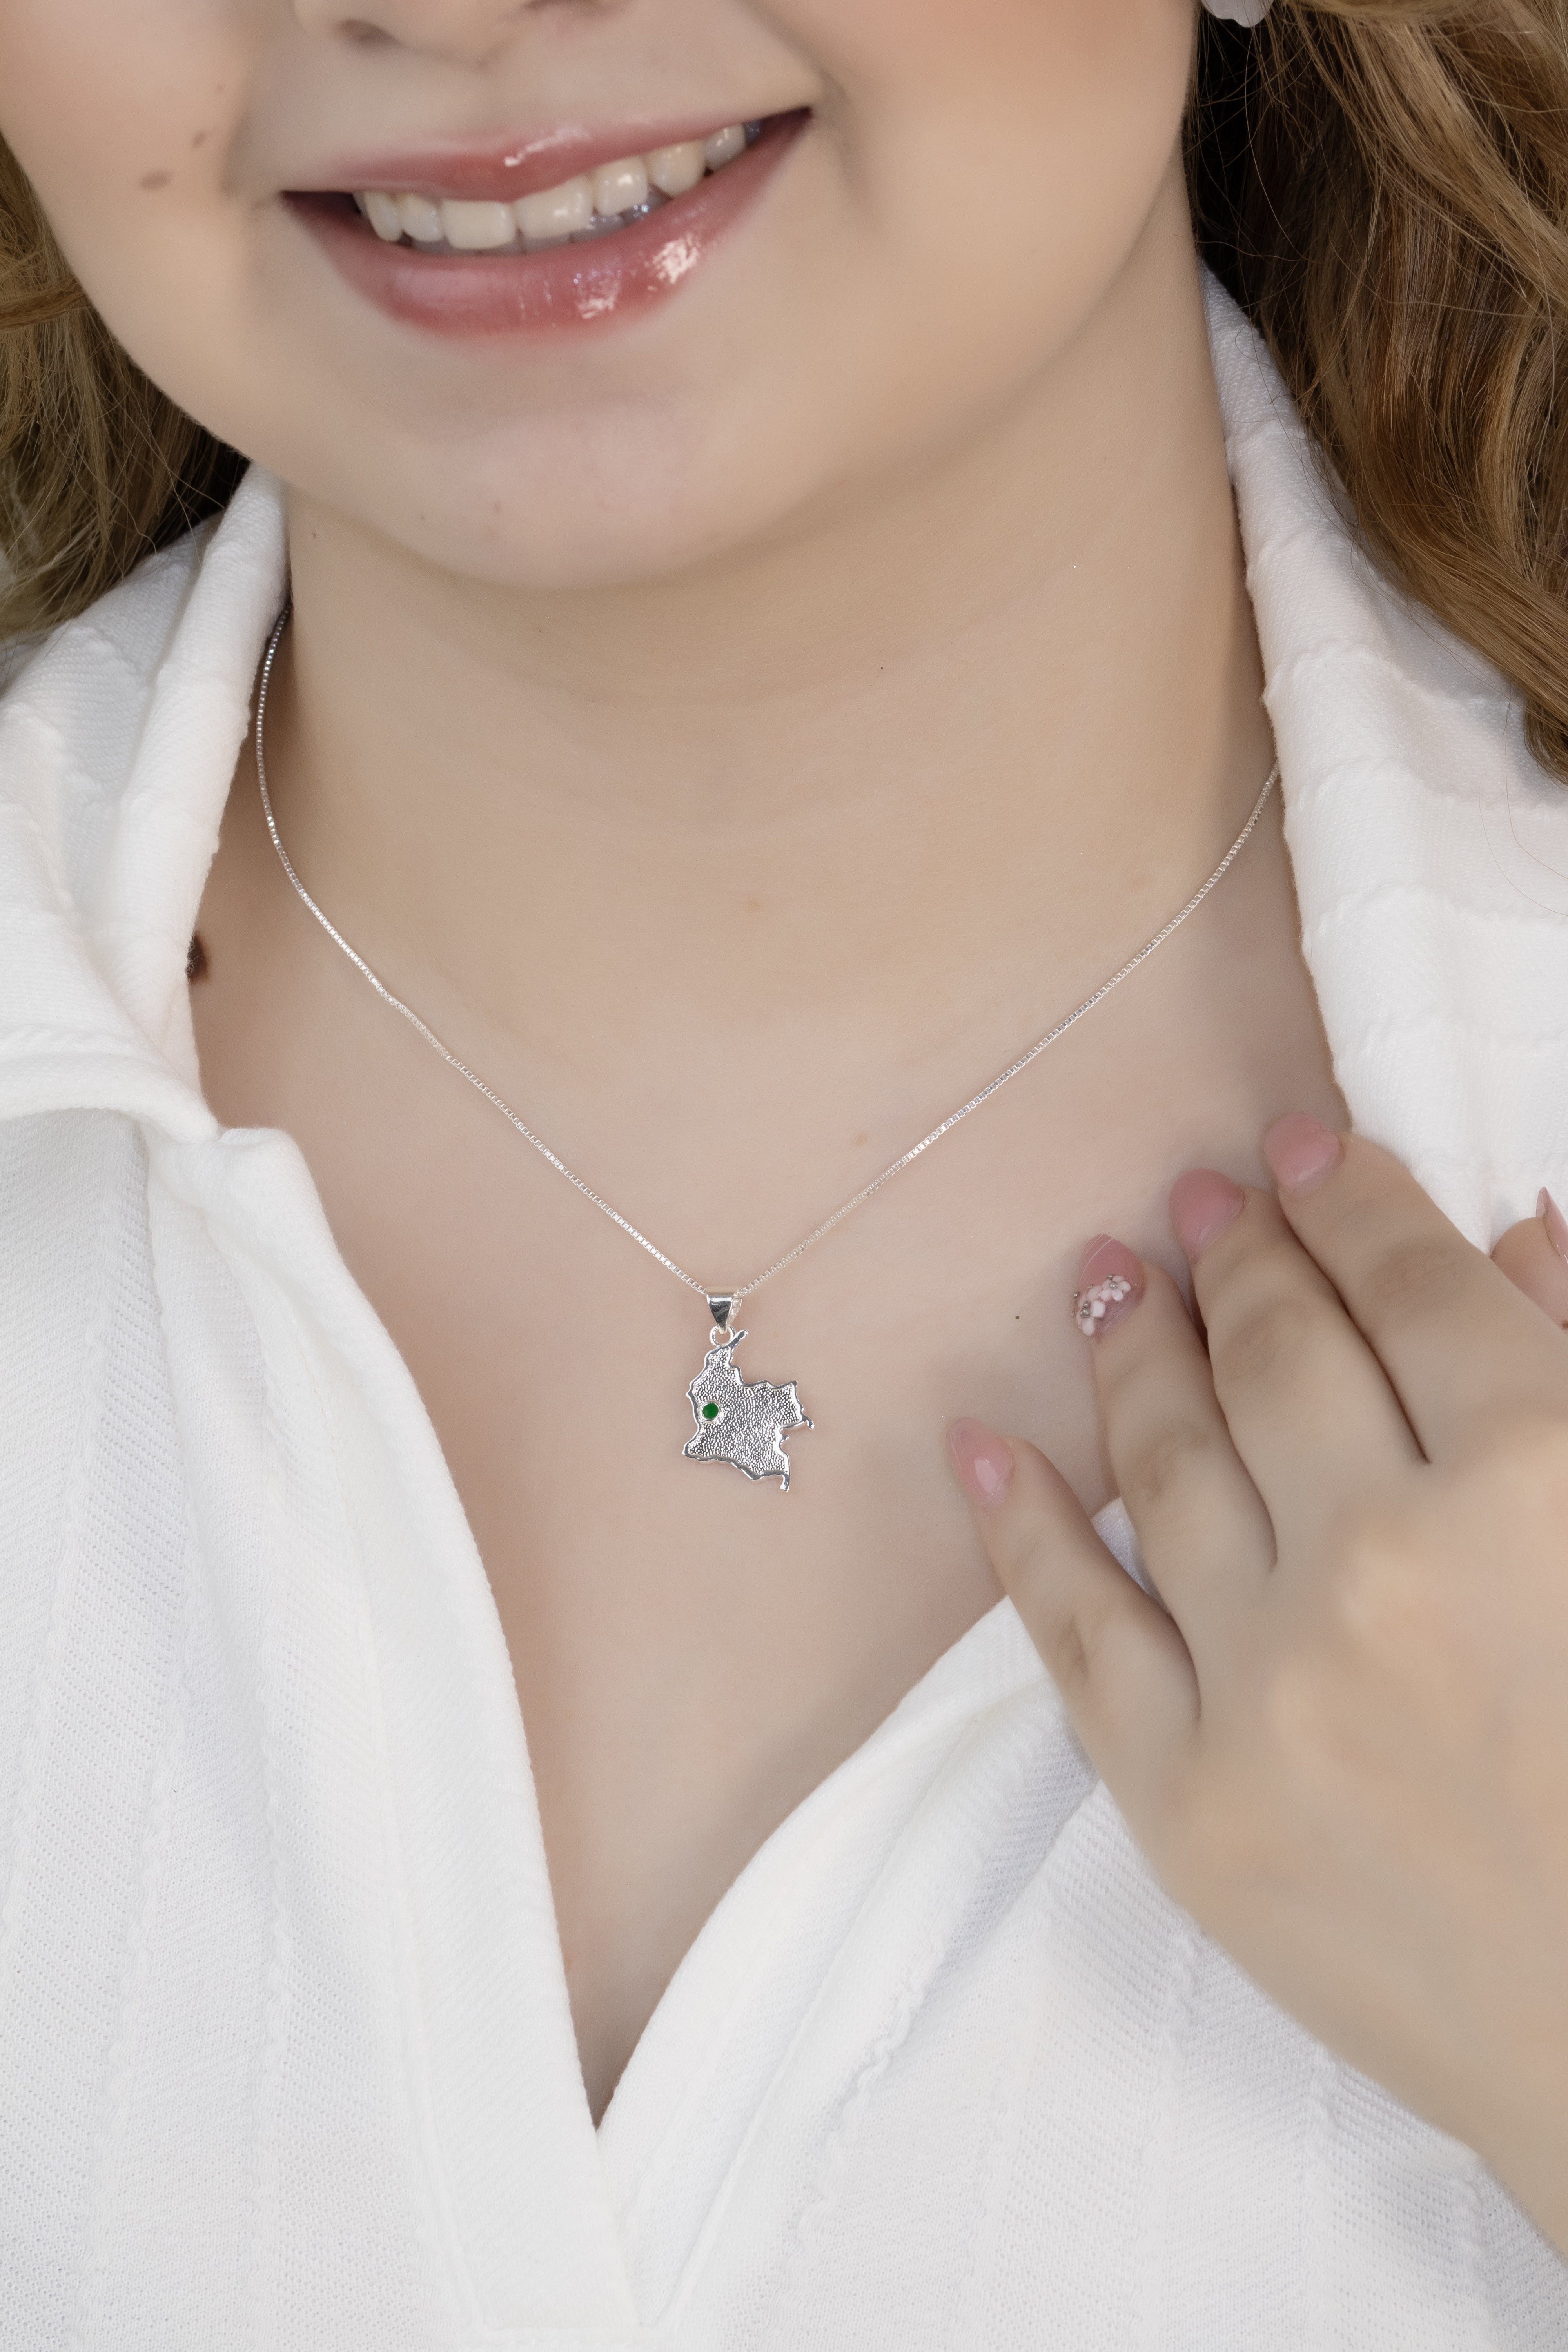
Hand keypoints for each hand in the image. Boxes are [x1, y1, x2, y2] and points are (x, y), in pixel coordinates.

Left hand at [948, 1121, 1567, 2244]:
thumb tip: (1516, 1232)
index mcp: (1536, 1488)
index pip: (1415, 1291)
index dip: (1353, 1202)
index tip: (1302, 1150)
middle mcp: (1385, 1566)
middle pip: (1280, 1356)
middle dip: (1237, 1257)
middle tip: (1199, 1200)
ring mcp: (1267, 1684)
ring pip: (1167, 1460)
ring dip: (1132, 1350)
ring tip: (1110, 1281)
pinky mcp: (1185, 1800)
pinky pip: (1076, 1629)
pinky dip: (1019, 1523)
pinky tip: (981, 1442)